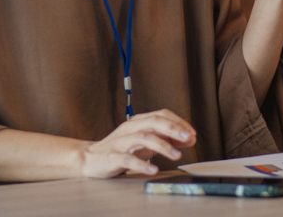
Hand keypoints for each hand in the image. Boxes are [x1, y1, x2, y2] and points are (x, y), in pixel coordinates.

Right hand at [77, 110, 195, 177]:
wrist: (90, 158)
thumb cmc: (122, 149)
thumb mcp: (146, 142)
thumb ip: (166, 139)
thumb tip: (189, 138)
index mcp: (138, 121)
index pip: (161, 115)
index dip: (178, 122)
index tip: (191, 133)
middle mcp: (130, 128)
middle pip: (154, 122)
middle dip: (173, 129)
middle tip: (188, 138)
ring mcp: (121, 141)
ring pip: (143, 138)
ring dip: (162, 146)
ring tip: (176, 155)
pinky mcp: (112, 156)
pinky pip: (128, 159)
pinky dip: (142, 164)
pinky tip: (153, 169)